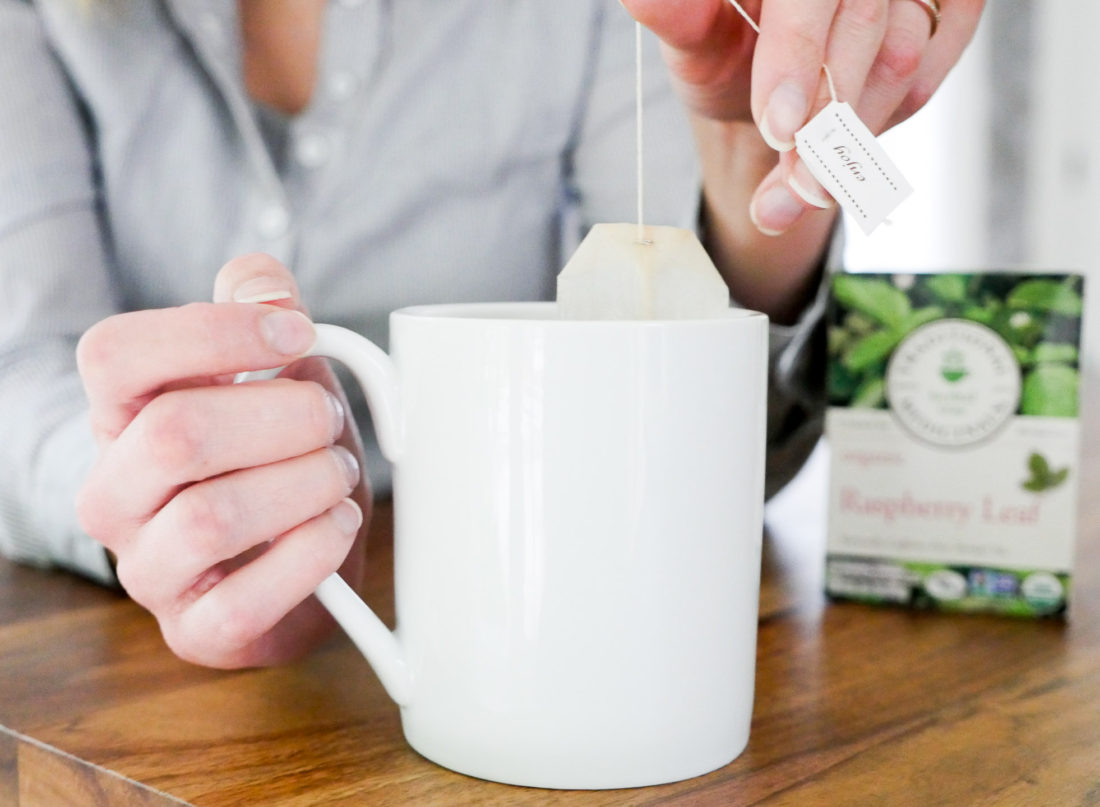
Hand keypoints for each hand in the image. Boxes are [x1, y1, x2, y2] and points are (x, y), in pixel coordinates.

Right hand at [76, 254, 369, 667]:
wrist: (305, 566)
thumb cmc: (285, 462)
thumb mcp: (283, 379)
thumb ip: (265, 317)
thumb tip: (262, 280)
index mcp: (124, 419)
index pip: (114, 354)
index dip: (214, 331)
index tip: (297, 334)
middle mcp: (117, 494)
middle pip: (174, 432)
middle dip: (283, 416)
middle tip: (328, 420)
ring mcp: (148, 570)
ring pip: (210, 518)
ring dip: (304, 484)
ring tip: (338, 475)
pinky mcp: (196, 631)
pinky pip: (245, 600)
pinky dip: (312, 553)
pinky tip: (336, 525)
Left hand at [623, 0, 984, 234]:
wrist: (767, 76)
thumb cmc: (726, 46)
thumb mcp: (693, 39)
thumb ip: (678, 18)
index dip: (798, 54)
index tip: (779, 128)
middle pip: (863, 28)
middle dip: (825, 123)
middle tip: (796, 191)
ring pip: (900, 61)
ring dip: (850, 143)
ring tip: (801, 195)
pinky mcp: (946, 14)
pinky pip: (923, 78)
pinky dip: (879, 127)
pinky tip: (839, 151)